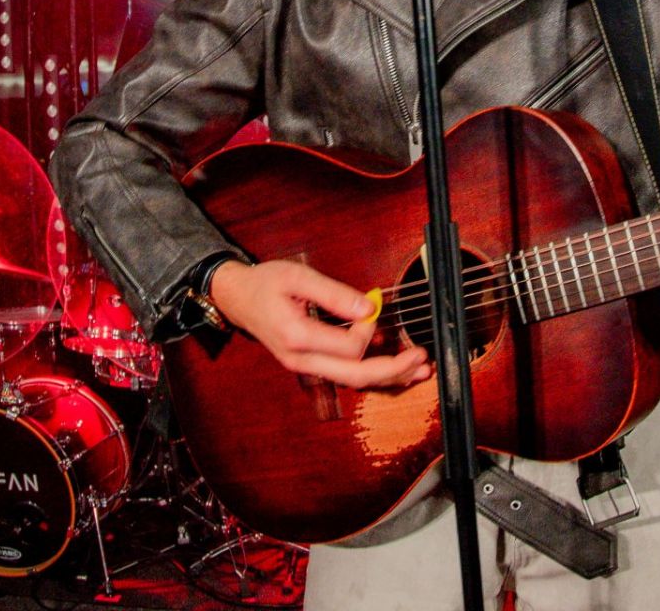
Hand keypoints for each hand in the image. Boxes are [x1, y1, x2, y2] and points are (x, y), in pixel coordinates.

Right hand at [207, 259, 431, 388]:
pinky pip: (346, 376)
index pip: (348, 348)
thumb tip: (369, 308)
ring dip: (388, 377)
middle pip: (355, 377)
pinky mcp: (312, 366)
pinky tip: (396, 371)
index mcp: (297, 338)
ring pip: (353, 382)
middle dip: (392, 370)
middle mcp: (302, 361)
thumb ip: (334, 293)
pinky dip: (374, 375)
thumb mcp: (298, 277)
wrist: (238, 299)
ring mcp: (306, 368)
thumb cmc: (265, 284)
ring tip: (420, 369)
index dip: (369, 330)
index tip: (370, 307)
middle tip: (422, 358)